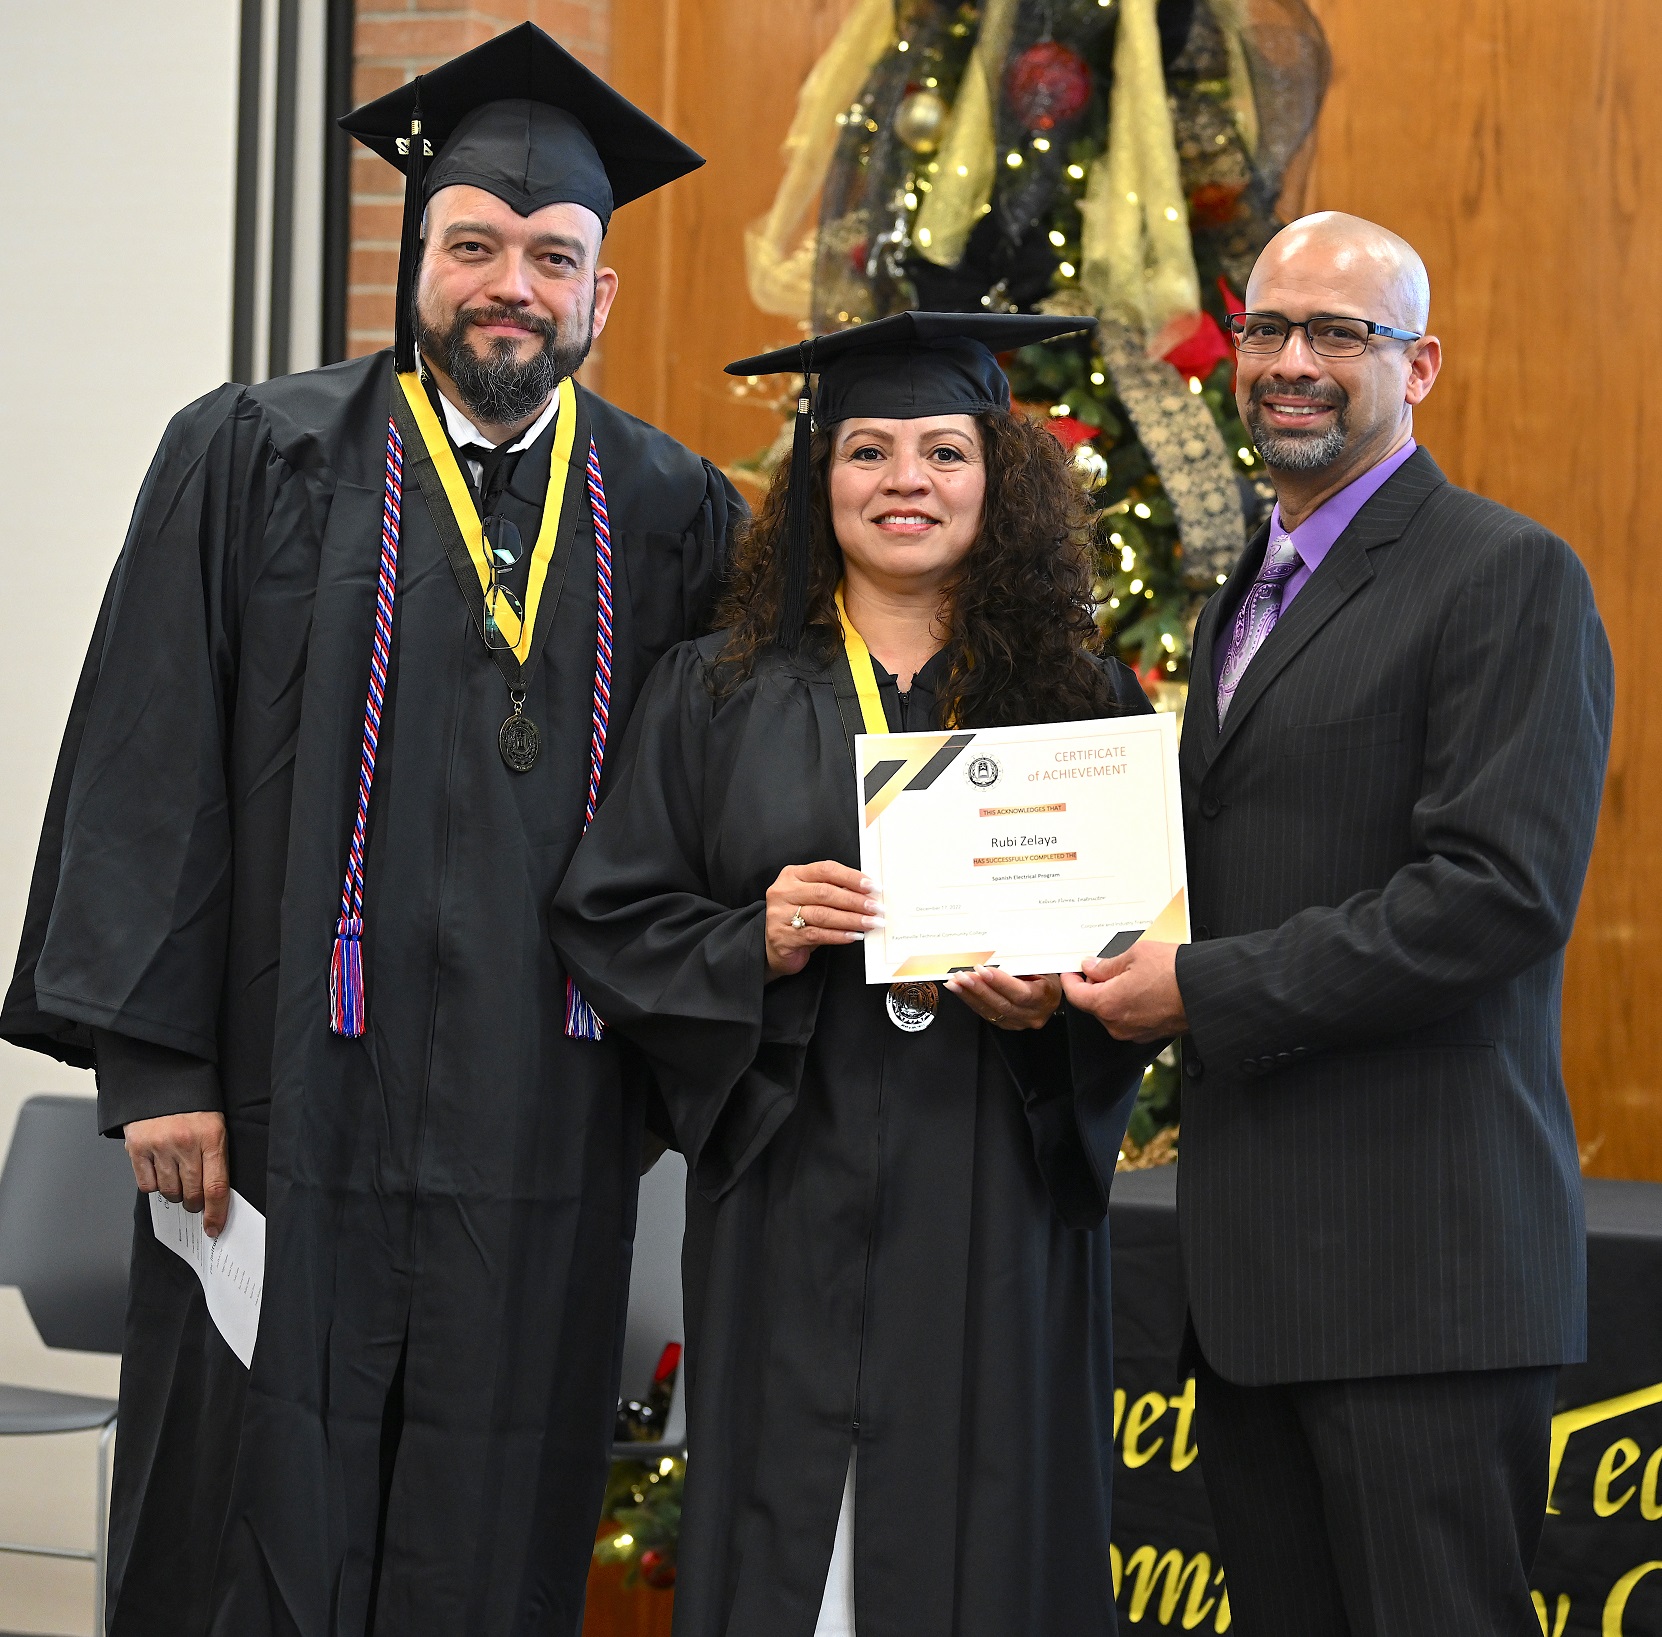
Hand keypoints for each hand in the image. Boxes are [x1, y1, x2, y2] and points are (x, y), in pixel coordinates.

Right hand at [124, 1112, 230, 1237]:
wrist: (164, 1081)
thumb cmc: (194, 1109)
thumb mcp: (215, 1127)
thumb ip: (215, 1159)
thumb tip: (213, 1199)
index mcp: (213, 1137)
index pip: (216, 1186)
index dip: (216, 1213)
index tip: (214, 1228)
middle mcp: (186, 1143)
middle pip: (192, 1193)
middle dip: (194, 1202)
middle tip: (194, 1198)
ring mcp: (160, 1146)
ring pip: (169, 1191)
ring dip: (175, 1193)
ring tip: (177, 1177)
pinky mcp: (137, 1148)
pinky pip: (147, 1184)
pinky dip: (154, 1185)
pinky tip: (159, 1171)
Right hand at [765, 861, 880, 978]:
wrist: (774, 947)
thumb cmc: (798, 918)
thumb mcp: (812, 898)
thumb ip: (834, 891)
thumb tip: (867, 892)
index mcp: (792, 875)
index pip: (825, 870)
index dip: (851, 877)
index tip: (872, 886)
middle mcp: (784, 892)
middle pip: (824, 892)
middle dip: (855, 900)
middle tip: (876, 908)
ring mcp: (780, 914)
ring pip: (822, 914)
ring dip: (851, 919)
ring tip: (870, 923)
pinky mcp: (783, 936)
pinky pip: (817, 934)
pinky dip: (839, 935)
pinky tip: (854, 935)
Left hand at [946, 966, 1061, 1029]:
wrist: (1051, 992)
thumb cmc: (1046, 975)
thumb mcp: (1041, 965)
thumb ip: (1021, 964)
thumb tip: (996, 954)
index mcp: (1045, 997)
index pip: (1021, 994)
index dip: (1000, 983)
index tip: (982, 970)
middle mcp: (1032, 1014)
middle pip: (1002, 1004)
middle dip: (979, 989)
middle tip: (962, 976)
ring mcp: (1018, 1021)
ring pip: (991, 1011)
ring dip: (970, 995)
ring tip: (955, 982)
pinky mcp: (1006, 1023)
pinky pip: (986, 1013)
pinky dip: (970, 1000)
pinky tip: (959, 990)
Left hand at [1061, 941, 1186, 1042]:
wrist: (1207, 992)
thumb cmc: (1175, 974)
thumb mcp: (1135, 954)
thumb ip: (1106, 964)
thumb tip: (1091, 967)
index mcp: (1108, 1004)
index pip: (1075, 996)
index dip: (1070, 980)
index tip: (1071, 970)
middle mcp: (1118, 1024)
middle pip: (1093, 1005)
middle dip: (1093, 985)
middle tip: (1100, 965)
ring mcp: (1134, 1032)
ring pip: (1112, 1012)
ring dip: (1112, 994)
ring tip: (1128, 972)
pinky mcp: (1150, 1034)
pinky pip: (1129, 1018)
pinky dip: (1129, 1004)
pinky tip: (1141, 986)